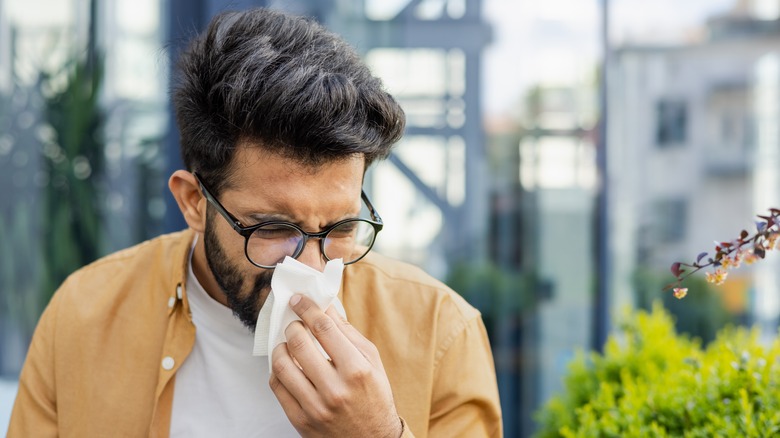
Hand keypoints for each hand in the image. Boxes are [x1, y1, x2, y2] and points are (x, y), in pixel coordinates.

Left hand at [269, 294, 402, 437]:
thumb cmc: (374, 396)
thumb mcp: (371, 360)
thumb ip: (347, 332)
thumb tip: (325, 305)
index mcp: (356, 369)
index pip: (324, 328)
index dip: (307, 308)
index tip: (298, 300)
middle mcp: (335, 389)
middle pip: (299, 344)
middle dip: (292, 326)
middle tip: (294, 323)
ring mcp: (315, 407)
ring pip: (282, 366)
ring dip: (280, 347)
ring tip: (287, 344)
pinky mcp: (301, 421)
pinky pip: (277, 388)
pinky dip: (277, 371)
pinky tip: (286, 366)